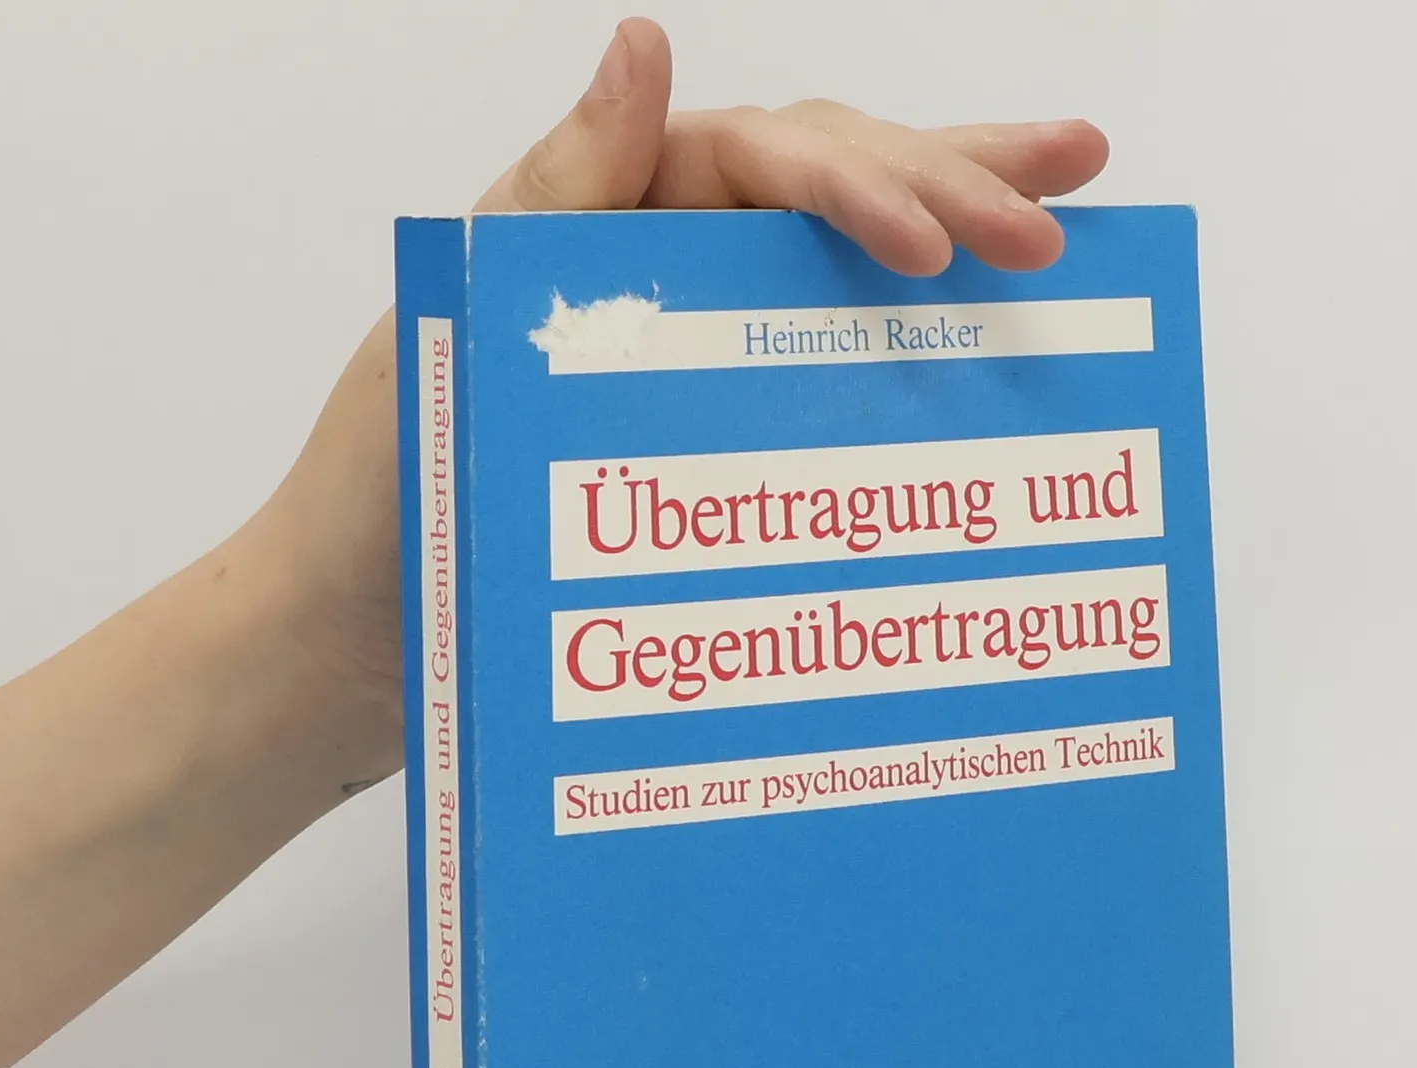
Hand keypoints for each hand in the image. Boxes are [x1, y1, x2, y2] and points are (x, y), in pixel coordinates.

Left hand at [260, 16, 1108, 793]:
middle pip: (825, 195)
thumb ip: (556, 202)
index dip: (865, 189)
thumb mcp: (457, 339)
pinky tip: (983, 353)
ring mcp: (690, 358)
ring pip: (837, 277)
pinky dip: (904, 362)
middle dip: (949, 188)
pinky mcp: (705, 445)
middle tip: (1066, 206)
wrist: (347, 657)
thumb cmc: (377, 504)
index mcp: (600, 220)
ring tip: (1068, 213)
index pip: (762, 162)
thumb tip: (644, 48)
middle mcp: (657, 272)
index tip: (949, 248)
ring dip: (952, 240)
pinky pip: (817, 382)